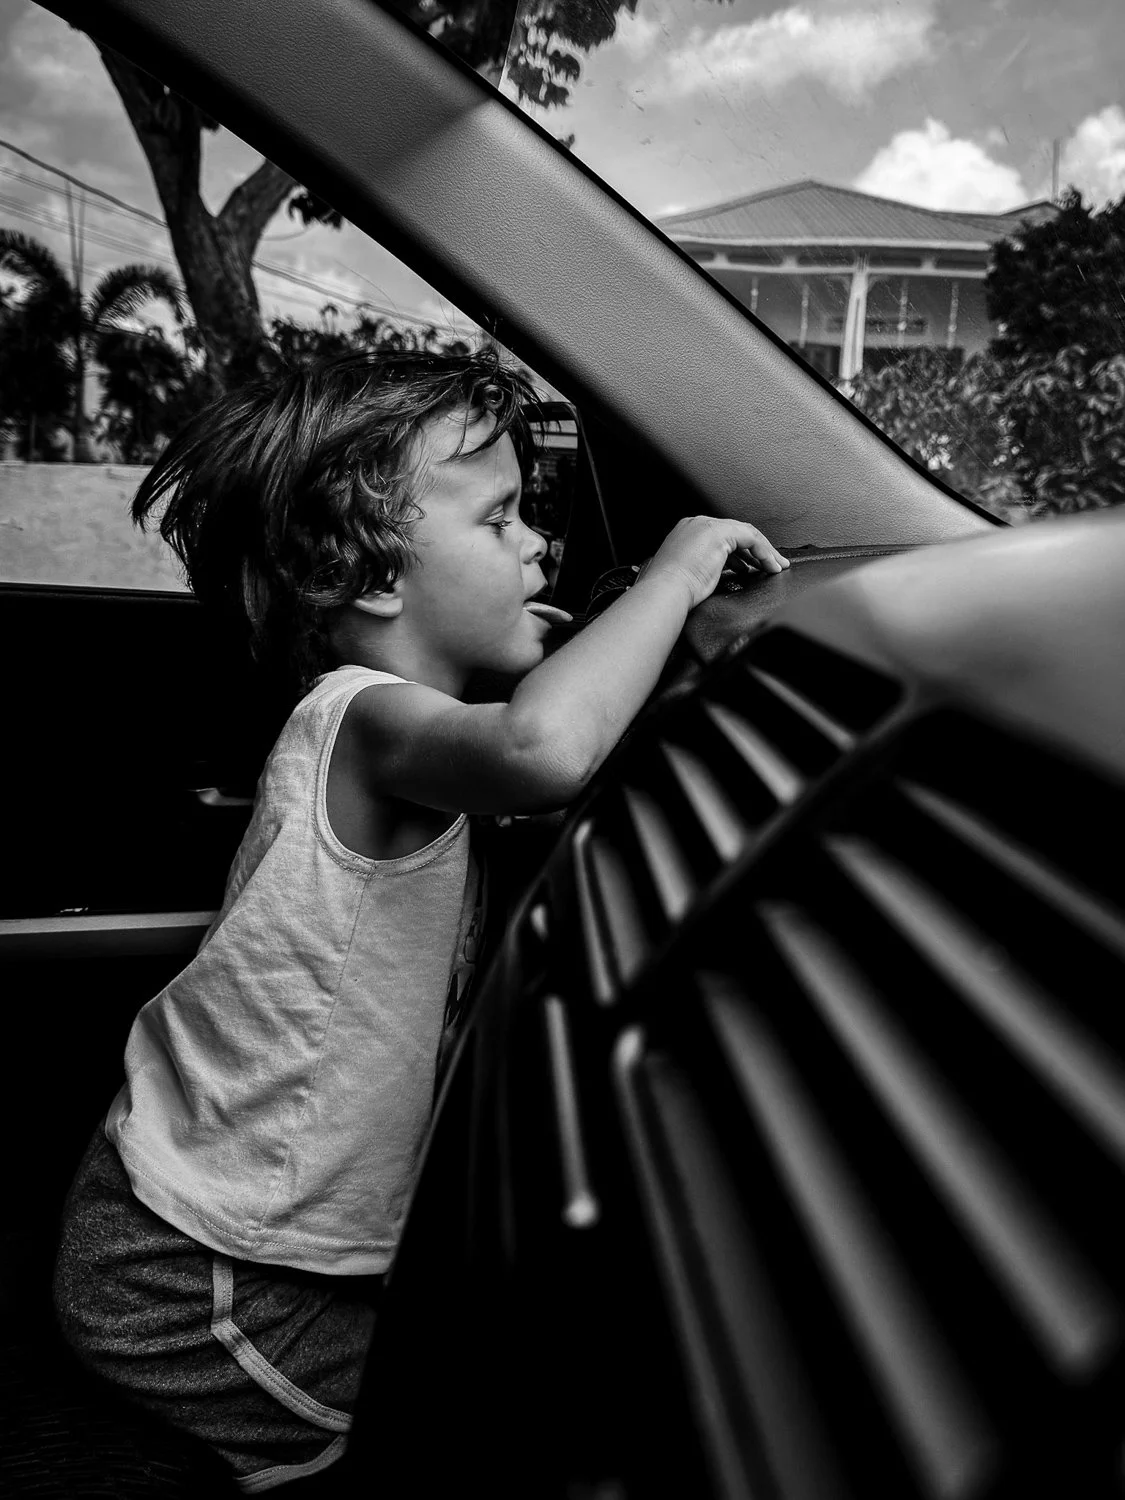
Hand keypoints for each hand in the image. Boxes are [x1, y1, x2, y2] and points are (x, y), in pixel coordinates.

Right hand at [642, 516, 789, 610]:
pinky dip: (764, 552)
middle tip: (770, 565)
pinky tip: (770, 566)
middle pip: (737, 533)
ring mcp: (707, 526)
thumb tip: (719, 573)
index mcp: (686, 532)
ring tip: (774, 567)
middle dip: (756, 551)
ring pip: (747, 534)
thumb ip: (704, 566)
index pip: (722, 537)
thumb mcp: (688, 573)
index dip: (740, 552)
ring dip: (764, 552)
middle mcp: (697, 524)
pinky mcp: (720, 533)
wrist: (665, 591)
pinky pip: (751, 539)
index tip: (750, 566)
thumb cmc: (671, 590)